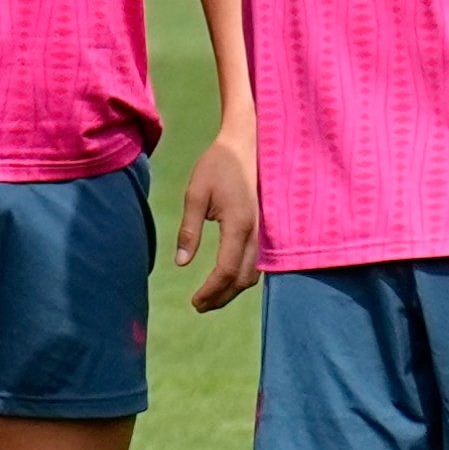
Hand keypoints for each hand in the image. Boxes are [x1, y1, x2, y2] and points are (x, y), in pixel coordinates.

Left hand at [174, 129, 260, 311]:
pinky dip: (244, 275)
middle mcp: (258, 232)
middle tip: (199, 306)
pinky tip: (228, 278)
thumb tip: (181, 263)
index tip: (194, 302)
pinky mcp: (267, 227)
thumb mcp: (195, 194)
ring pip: (255, 272)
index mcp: (239, 224)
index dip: (211, 291)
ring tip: (210, 297)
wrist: (248, 143)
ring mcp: (266, 230)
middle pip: (244, 279)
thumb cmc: (218, 165)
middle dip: (222, 297)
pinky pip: (260, 260)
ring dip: (233, 289)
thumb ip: (189, 230)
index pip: (226, 270)